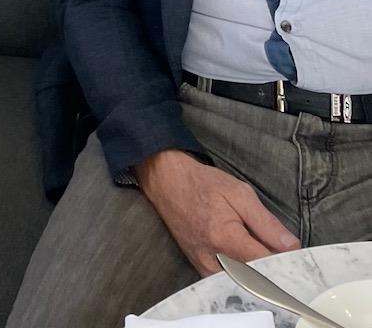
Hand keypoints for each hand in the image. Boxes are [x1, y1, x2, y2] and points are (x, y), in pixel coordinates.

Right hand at [135, 151, 298, 276]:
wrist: (167, 182)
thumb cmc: (204, 184)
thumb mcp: (239, 193)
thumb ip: (266, 222)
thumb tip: (292, 246)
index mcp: (226, 239)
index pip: (267, 265)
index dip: (287, 264)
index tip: (300, 262)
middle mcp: (215, 260)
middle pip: (256, 280)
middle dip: (276, 273)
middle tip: (288, 263)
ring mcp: (205, 269)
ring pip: (243, 285)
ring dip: (260, 277)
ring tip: (271, 263)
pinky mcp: (201, 270)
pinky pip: (228, 283)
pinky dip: (244, 279)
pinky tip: (252, 267)